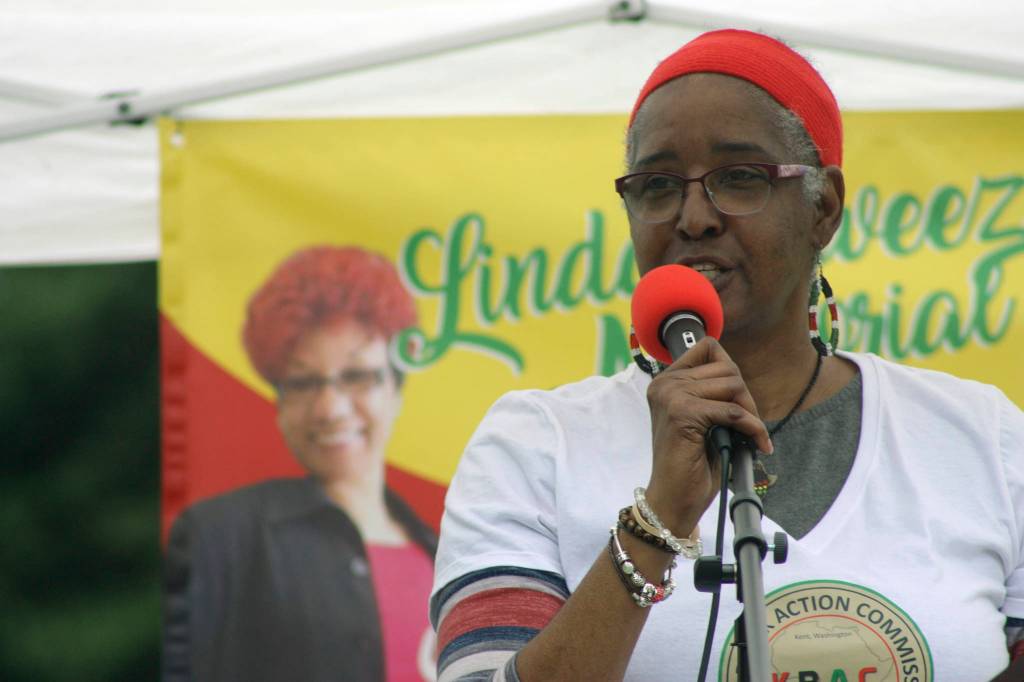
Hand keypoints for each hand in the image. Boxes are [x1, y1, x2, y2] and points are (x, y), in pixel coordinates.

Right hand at [643, 337, 771, 532]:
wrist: (673, 499)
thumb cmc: (691, 464)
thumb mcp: (702, 419)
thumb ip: (712, 393)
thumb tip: (738, 376)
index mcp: (666, 382)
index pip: (708, 348)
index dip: (731, 370)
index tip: (738, 400)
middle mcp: (665, 384)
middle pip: (727, 368)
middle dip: (746, 397)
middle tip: (750, 425)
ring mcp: (671, 396)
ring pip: (733, 385)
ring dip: (750, 412)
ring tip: (751, 435)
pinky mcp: (682, 413)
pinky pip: (733, 411)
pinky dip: (752, 428)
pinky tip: (757, 444)